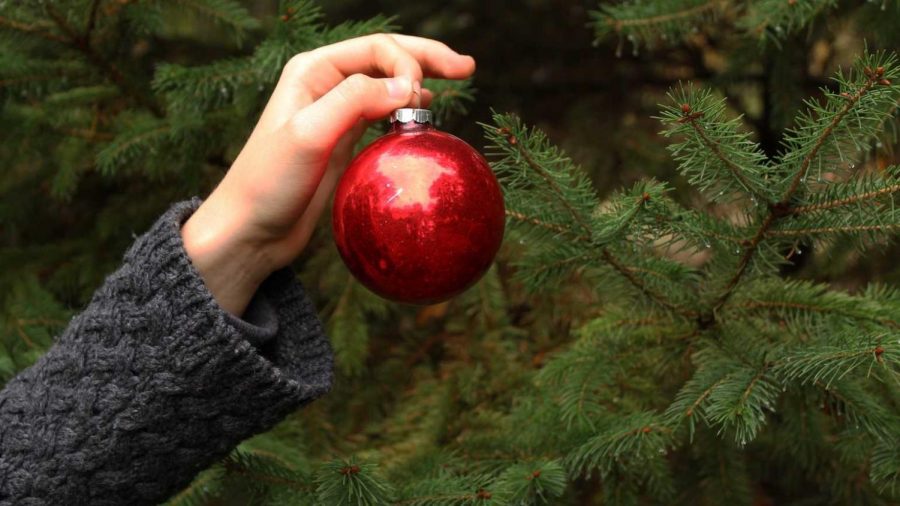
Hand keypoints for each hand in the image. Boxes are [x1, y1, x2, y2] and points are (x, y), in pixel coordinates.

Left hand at [180, 34, 475, 314]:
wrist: (250, 230)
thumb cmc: (269, 181)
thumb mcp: (309, 135)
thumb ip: (355, 102)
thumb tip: (407, 87)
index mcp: (313, 70)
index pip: (376, 48)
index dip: (408, 62)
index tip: (422, 97)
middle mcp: (326, 85)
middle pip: (386, 58)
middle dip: (427, 58)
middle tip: (468, 68)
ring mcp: (336, 114)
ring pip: (388, 86)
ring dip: (422, 81)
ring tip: (457, 82)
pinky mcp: (343, 143)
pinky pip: (383, 116)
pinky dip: (408, 111)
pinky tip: (427, 117)